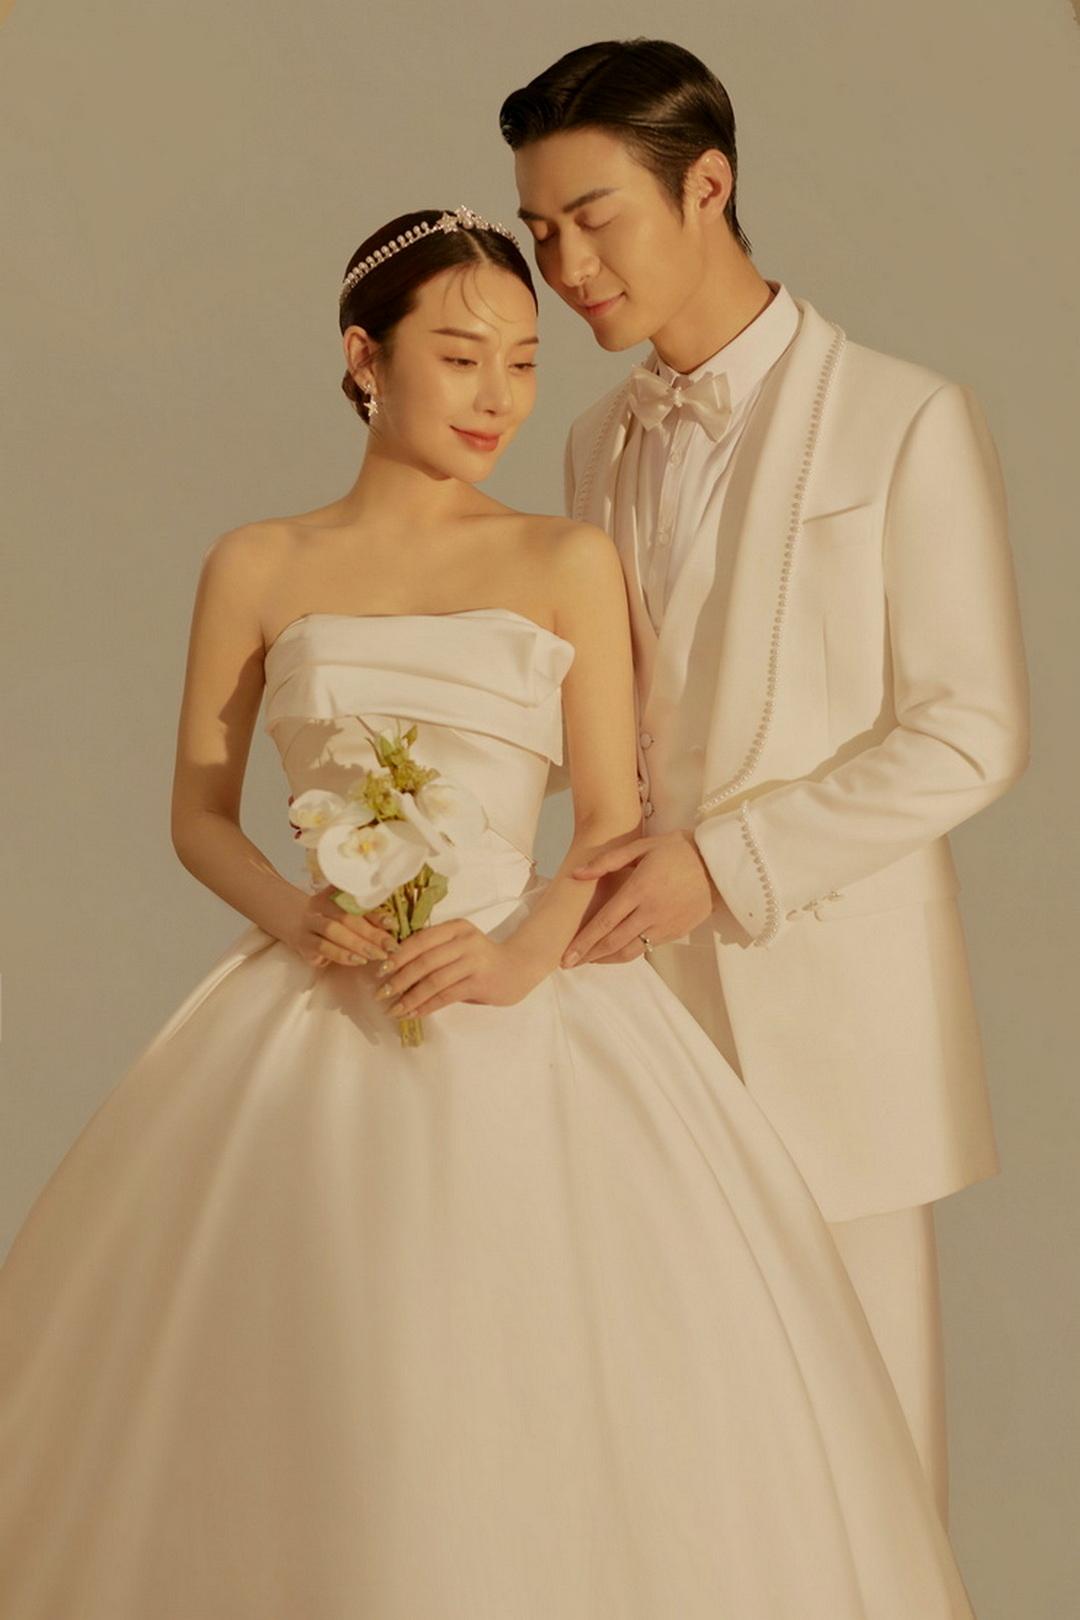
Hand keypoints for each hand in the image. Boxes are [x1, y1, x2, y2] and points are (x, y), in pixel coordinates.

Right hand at [279, 883, 397, 969]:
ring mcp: (308, 924)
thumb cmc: (327, 918)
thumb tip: (391, 925)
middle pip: (346, 918)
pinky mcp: (303, 943)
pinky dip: (341, 955)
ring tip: (377, 955)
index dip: (376, 914)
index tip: (392, 924)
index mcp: (331, 894)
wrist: (292, 921)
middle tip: (391, 947)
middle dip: (371, 933)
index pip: (356, 903)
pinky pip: (322, 948)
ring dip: (358, 944)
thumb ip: (364, 915)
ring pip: (333, 931)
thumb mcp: (342, 912)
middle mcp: (318, 906)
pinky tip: (357, 960)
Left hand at [371, 919, 543, 1020]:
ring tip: (394, 1009)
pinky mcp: (479, 982)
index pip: (420, 940)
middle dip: (399, 980)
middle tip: (382, 994)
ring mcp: (474, 962)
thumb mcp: (459, 945)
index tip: (380, 971)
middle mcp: (465, 941)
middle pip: (424, 961)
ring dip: (410, 998)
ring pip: (433, 981)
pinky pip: (446, 996)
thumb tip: (395, 969)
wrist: (519, 968)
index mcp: (455, 927)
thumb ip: (435, 951)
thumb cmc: (482, 958)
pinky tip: (414, 1013)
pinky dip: (427, 1006)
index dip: (398, 956)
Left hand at [561, 829, 720, 965]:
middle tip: (569, 964)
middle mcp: (651, 912)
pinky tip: (616, 949)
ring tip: (590, 960)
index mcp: (639, 890)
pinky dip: (628, 951)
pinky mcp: (677, 932)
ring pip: (631, 951)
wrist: (719, 864)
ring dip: (607, 959)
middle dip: (589, 956)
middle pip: (614, 943)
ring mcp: (665, 925)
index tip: (566, 956)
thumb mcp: (642, 846)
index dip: (583, 942)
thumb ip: (607, 861)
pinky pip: (648, 947)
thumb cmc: (678, 850)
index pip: (605, 923)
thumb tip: (576, 874)